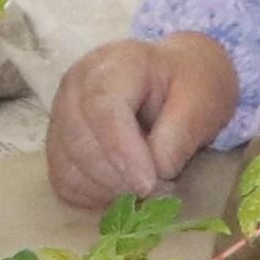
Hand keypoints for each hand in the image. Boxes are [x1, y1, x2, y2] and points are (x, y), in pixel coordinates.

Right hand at [45, 33, 243, 209]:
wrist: (174, 80)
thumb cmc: (188, 86)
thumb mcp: (201, 101)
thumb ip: (181, 134)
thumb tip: (157, 172)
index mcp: (115, 63)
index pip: (102, 108)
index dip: (122, 151)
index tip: (148, 184)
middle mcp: (76, 85)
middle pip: (80, 141)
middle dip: (118, 178)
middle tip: (157, 191)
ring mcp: (60, 114)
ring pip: (67, 166)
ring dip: (106, 190)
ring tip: (144, 187)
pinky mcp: (58, 143)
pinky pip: (64, 181)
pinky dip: (92, 196)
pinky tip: (121, 189)